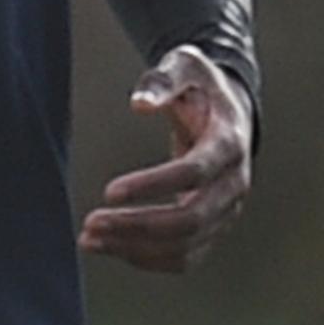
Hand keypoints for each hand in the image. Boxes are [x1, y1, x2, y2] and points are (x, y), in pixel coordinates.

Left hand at [80, 44, 251, 272]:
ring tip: (89, 240)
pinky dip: (147, 258)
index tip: (109, 191)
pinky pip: (184, 257)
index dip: (152, 185)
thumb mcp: (185, 66)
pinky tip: (111, 247)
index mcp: (229, 143)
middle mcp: (234, 184)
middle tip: (91, 222)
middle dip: (137, 225)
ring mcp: (227, 211)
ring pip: (186, 247)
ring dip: (135, 249)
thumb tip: (139, 104)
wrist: (228, 111)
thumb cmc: (200, 86)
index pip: (194, 173)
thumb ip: (162, 80)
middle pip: (190, 220)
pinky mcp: (213, 227)